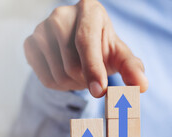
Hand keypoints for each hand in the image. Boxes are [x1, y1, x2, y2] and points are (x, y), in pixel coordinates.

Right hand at [24, 0, 147, 97]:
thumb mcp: (119, 54)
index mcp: (88, 9)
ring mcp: (41, 28)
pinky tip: (64, 74)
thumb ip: (132, 68)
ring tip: (80, 75)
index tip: (100, 92)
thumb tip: (141, 86)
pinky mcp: (29, 42)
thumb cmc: (102, 47)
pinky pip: (43, 77)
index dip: (93, 68)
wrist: (77, 42)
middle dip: (85, 81)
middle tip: (94, 80)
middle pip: (71, 65)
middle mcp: (61, 14)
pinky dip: (57, 85)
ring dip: (72, 85)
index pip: (86, 41)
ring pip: (57, 75)